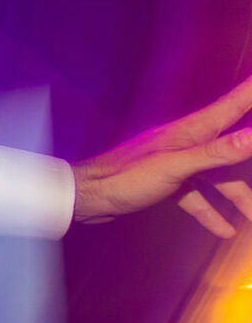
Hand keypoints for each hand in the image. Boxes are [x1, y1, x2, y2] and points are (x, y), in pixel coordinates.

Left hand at [73, 74, 251, 234]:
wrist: (88, 196)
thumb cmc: (125, 177)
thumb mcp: (175, 167)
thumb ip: (215, 153)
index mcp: (191, 131)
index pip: (232, 106)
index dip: (251, 91)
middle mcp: (187, 142)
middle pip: (233, 146)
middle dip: (251, 154)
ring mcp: (177, 162)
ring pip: (219, 178)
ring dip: (239, 199)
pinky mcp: (166, 182)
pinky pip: (197, 197)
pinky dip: (210, 212)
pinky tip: (225, 230)